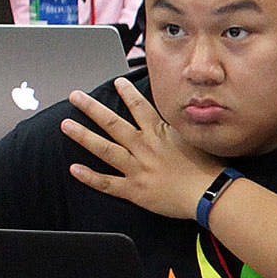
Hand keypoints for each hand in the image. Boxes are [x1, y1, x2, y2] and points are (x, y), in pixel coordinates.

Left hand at [61, 79, 222, 219]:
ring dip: (83, 136)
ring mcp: (137, 169)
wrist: (210, 194)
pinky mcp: (135, 190)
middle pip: (113, 123)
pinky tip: (74, 169)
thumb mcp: (198, 138)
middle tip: (75, 96)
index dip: (127, 93)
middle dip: (91, 108)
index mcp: (160, 134)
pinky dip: (90, 177)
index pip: (139, 107)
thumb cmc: (210, 169)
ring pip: (104, 149)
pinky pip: (107, 183)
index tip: (117, 82)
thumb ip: (182, 127)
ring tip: (66, 125)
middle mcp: (145, 148)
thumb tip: (179, 115)